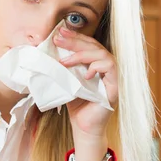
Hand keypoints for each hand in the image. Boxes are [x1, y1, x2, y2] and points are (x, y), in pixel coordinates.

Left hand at [54, 25, 116, 160]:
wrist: (83, 127)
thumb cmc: (76, 105)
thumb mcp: (66, 82)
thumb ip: (62, 68)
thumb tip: (45, 53)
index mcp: (94, 64)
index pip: (88, 44)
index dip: (75, 37)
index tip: (59, 33)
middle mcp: (105, 67)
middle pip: (94, 46)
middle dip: (76, 40)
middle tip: (59, 38)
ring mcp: (111, 76)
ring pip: (102, 54)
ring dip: (82, 54)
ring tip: (64, 61)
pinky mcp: (114, 87)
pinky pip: (110, 68)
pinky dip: (97, 67)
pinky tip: (85, 73)